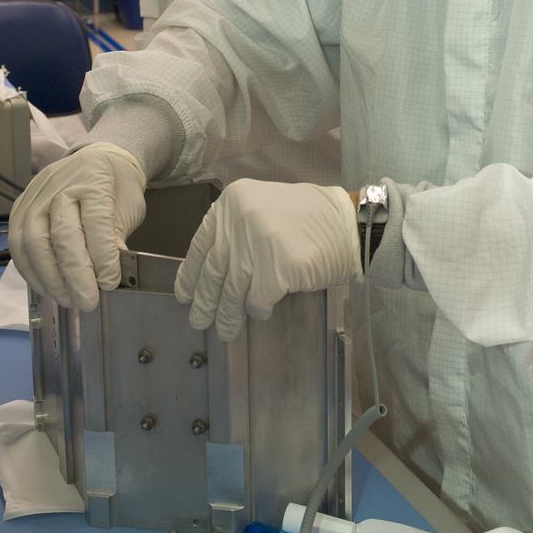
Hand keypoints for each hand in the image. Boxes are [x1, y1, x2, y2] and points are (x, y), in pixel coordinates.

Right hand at [8, 143, 146, 310]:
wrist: (96, 161)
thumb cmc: (117, 188)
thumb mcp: (129, 207)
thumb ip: (116, 237)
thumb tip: (107, 275)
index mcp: (93, 179)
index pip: (96, 221)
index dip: (102, 256)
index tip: (109, 283)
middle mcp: (60, 186)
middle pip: (62, 234)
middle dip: (75, 274)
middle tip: (87, 301)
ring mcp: (35, 197)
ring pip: (34, 242)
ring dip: (50, 278)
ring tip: (68, 300)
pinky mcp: (19, 209)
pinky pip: (18, 245)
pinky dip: (32, 271)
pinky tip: (48, 288)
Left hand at [174, 180, 361, 340]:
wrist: (348, 221)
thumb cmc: (308, 217)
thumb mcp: (263, 208)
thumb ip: (236, 231)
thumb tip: (210, 274)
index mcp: (233, 201)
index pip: (201, 244)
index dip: (191, 274)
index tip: (184, 295)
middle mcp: (240, 218)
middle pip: (215, 270)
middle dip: (205, 301)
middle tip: (199, 321)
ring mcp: (259, 242)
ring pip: (233, 289)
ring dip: (228, 314)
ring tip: (225, 330)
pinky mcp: (279, 266)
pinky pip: (259, 299)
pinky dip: (258, 310)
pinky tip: (260, 314)